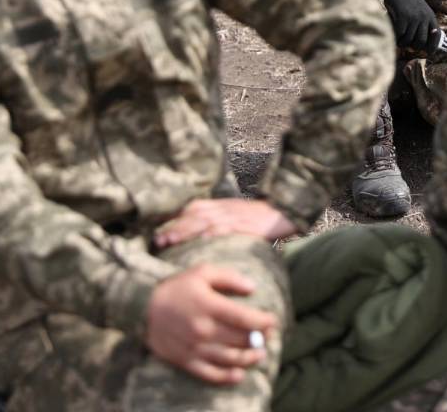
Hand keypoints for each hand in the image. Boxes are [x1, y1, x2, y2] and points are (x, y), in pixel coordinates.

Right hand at [145, 264, 277, 384]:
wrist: (142, 307)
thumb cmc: (177, 287)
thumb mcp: (202, 272)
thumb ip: (230, 278)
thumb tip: (253, 288)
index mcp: (209, 306)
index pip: (245, 318)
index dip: (264, 322)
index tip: (273, 321)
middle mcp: (203, 329)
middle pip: (240, 340)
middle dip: (259, 339)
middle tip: (267, 336)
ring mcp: (194, 348)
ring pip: (229, 359)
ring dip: (249, 358)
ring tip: (260, 354)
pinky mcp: (185, 360)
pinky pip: (209, 374)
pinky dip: (227, 377)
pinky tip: (239, 374)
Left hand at [153, 199, 297, 249]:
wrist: (288, 209)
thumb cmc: (264, 217)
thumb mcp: (240, 215)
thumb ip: (223, 224)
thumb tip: (206, 239)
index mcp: (222, 206)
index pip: (193, 208)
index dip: (176, 219)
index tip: (159, 232)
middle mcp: (225, 209)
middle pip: (194, 215)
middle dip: (175, 227)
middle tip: (158, 240)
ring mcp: (235, 216)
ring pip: (204, 221)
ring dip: (185, 231)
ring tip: (169, 242)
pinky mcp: (246, 225)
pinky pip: (226, 228)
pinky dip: (211, 233)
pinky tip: (200, 240)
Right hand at [379, 0, 439, 52]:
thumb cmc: (409, 2)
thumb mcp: (422, 11)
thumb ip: (425, 24)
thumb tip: (424, 44)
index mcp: (430, 17)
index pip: (436, 36)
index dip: (433, 46)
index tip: (428, 52)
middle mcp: (423, 18)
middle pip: (421, 42)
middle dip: (414, 46)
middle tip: (408, 44)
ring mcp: (413, 18)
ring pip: (409, 40)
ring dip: (402, 43)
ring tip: (399, 39)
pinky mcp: (402, 17)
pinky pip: (400, 35)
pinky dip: (396, 38)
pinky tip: (395, 34)